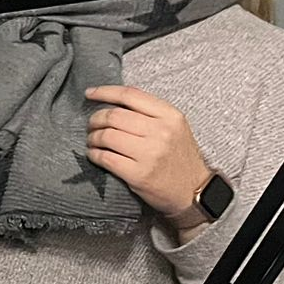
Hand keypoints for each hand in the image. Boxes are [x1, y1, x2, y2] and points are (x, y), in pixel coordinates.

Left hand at [85, 84, 212, 221]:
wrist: (194, 191)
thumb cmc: (179, 157)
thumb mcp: (175, 127)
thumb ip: (150, 110)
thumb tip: (115, 97)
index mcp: (170, 116)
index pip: (130, 95)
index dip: (104, 92)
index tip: (90, 93)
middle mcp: (161, 132)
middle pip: (114, 116)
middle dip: (95, 119)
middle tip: (91, 125)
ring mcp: (150, 154)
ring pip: (107, 136)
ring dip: (93, 138)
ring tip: (93, 141)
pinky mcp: (139, 174)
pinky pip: (105, 158)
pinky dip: (94, 154)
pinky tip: (95, 155)